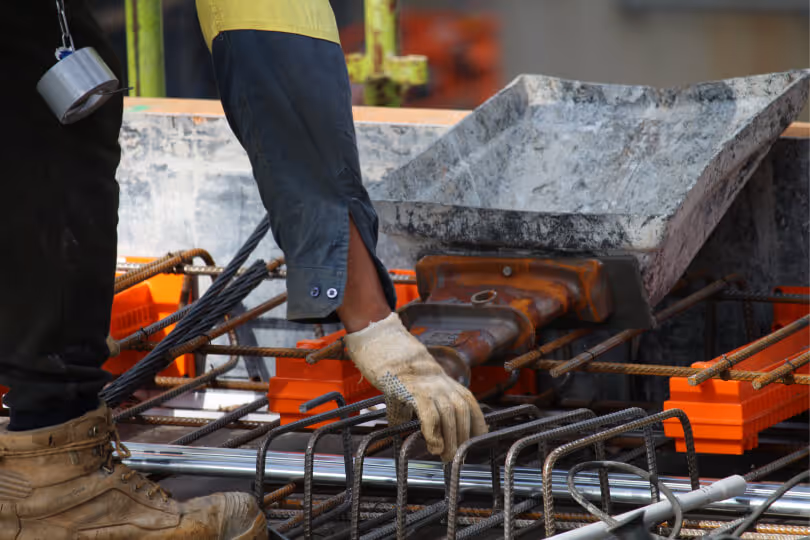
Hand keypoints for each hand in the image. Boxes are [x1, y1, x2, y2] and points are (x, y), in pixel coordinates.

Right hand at [345, 313, 487, 461]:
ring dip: (450, 439)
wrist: (384, 347)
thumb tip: (399, 426)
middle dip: (462, 437)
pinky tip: (432, 444)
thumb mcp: (414, 387)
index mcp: (446, 383)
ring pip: (449, 415)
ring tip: (444, 455)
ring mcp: (429, 386)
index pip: (470, 403)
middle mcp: (442, 384)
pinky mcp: (414, 390)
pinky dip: (433, 431)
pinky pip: (429, 414)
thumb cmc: (397, 370)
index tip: (478, 441)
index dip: (477, 423)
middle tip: (456, 456)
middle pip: (462, 412)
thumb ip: (412, 403)